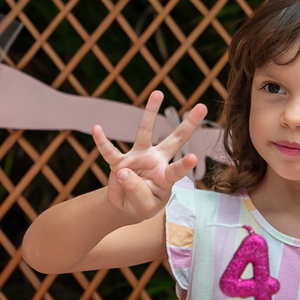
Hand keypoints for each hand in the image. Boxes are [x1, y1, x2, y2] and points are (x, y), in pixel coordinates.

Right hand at [93, 91, 206, 220]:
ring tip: (158, 93)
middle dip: (188, 124)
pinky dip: (102, 141)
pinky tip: (96, 128)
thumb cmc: (142, 205)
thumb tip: (123, 171)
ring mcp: (138, 158)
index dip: (184, 165)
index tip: (193, 157)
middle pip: (175, 140)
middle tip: (202, 107)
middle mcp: (156, 161)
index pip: (176, 170)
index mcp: (166, 177)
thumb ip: (137, 191)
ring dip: (151, 112)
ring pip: (145, 132)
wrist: (126, 206)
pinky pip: (109, 151)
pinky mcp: (119, 161)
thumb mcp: (144, 207)